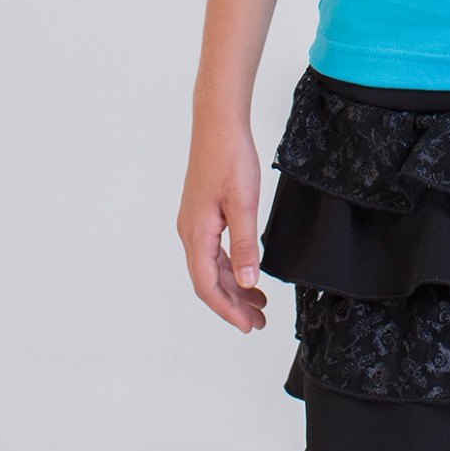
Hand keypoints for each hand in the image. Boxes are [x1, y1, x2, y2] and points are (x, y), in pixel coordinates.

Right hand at [177, 117, 267, 333]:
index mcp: (196, 234)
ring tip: (259, 302)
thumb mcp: (244, 204)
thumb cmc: (230, 158)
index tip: (248, 326)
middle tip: (259, 321)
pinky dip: (231, 266)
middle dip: (233, 304)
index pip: (207, 286)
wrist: (218, 124)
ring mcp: (195, 223)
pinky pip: (214, 250)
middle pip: (208, 281)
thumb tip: (247, 282)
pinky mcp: (203, 213)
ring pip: (212, 266)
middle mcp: (190, 232)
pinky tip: (246, 271)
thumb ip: (245, 245)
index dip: (227, 310)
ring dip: (233, 286)